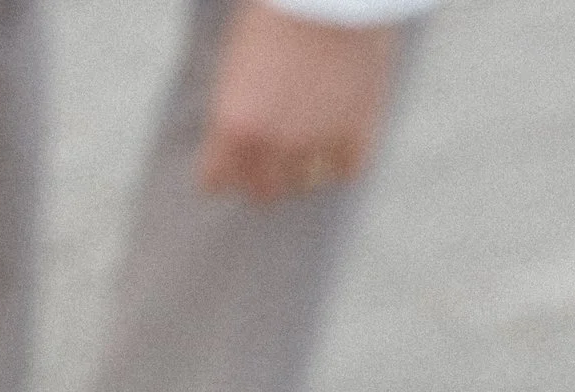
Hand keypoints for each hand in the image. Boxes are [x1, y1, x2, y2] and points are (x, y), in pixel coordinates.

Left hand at [199, 1, 398, 203]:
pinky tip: (340, 141)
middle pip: (263, 190)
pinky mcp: (357, 130)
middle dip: (265, 174)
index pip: (217, 181)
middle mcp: (271, 143)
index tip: (232, 163)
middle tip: (274, 157)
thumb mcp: (235, 66)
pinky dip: (343, 160)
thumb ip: (233, 111)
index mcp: (231, 127)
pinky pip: (348, 170)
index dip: (225, 171)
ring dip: (304, 167)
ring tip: (309, 142)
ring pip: (305, 183)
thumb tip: (235, 144)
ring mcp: (316, 140)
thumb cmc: (275, 14)